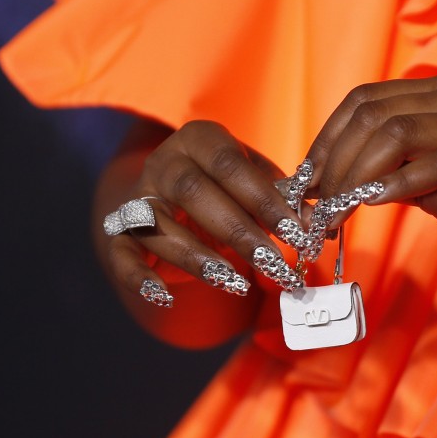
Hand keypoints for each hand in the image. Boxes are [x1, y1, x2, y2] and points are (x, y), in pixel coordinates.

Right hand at [99, 120, 305, 306]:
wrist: (173, 191)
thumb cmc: (226, 187)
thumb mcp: (255, 184)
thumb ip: (282, 200)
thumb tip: (316, 223)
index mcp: (199, 140)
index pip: (230, 165)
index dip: (264, 200)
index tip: (297, 233)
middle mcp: (164, 162)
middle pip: (194, 193)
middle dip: (239, 232)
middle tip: (275, 265)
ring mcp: (138, 196)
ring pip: (159, 226)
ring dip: (199, 259)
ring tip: (236, 283)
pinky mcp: (120, 230)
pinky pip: (121, 253)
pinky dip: (138, 276)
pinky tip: (164, 297)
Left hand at [306, 73, 436, 262]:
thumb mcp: (436, 185)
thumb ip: (396, 175)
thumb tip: (343, 184)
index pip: (363, 103)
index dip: (326, 141)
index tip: (306, 184)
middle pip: (370, 114)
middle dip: (333, 164)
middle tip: (317, 209)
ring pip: (394, 131)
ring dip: (355, 176)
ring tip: (338, 215)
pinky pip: (434, 162)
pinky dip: (397, 184)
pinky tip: (373, 204)